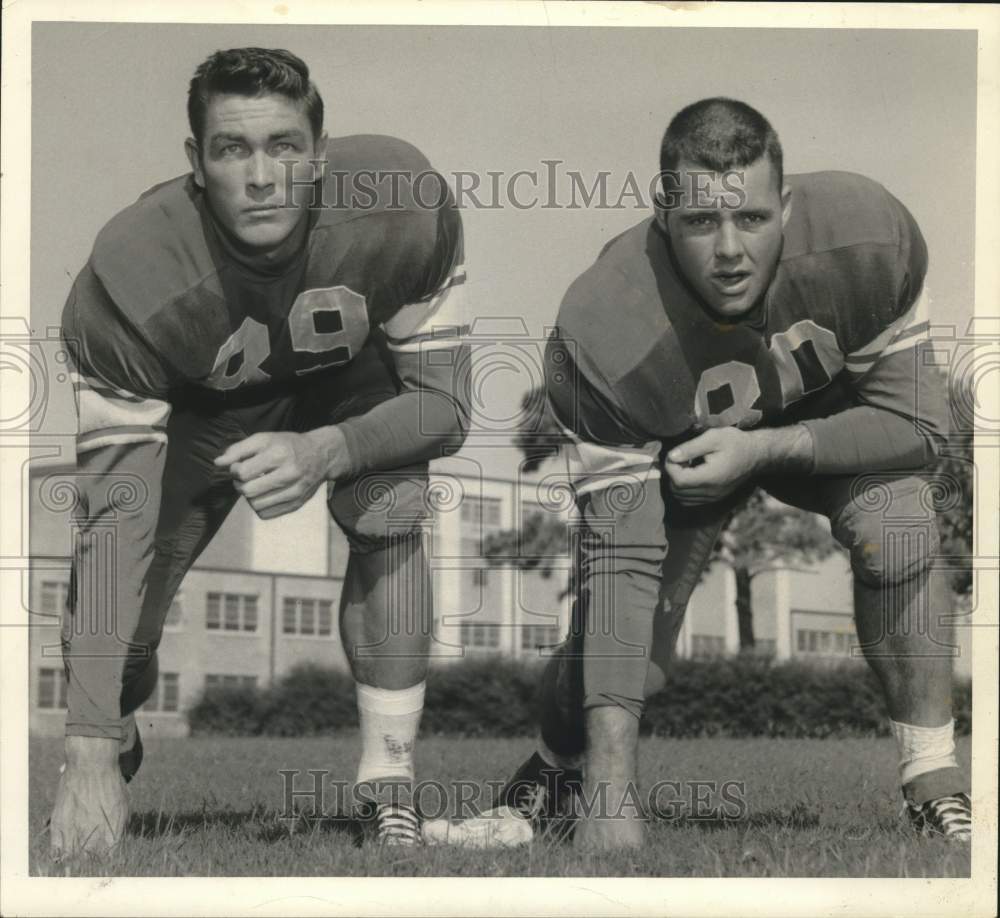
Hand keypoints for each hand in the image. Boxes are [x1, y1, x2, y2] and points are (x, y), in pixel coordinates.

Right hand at [49, 736, 127, 856]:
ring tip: (75, 860)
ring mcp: (74, 829)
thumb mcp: (123, 804)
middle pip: (90, 860)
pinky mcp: (59, 824)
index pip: (110, 857)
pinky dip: (58, 856)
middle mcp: (94, 833)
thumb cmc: (111, 782)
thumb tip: (113, 841)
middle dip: (90, 862)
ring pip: (71, 858)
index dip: (107, 860)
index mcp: (113, 830)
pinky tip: (61, 856)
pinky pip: (56, 849)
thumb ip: (118, 825)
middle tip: (89, 860)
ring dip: (73, 860)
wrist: (92, 764)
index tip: (105, 860)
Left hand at [215, 430, 334, 519]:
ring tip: (256, 486)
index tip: (240, 466)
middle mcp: (289, 473)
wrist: (321, 455)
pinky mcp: (297, 504)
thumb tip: (218, 463)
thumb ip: (239, 449)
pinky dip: (260, 506)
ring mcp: (295, 491)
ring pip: (256, 505)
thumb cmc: (288, 445)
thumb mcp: (264, 439)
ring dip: (250, 497)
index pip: (243, 473)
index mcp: (279, 454)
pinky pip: (266, 514)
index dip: (235, 470)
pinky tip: (265, 495)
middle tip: (245, 478)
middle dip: (240, 485)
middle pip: (248, 491)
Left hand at [664, 427, 762, 505]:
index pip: (679, 480)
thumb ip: (690, 448)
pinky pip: (690, 500)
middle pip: (677, 491)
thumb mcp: (713, 437)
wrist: (756, 454)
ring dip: (677, 482)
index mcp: (711, 477)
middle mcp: (711, 492)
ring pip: (682, 497)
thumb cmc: (735, 443)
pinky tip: (691, 473)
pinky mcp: (714, 498)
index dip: (670, 467)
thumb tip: (671, 457)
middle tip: (680, 458)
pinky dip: (684, 489)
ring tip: (685, 465)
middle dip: (672, 474)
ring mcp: (713, 497)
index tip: (675, 453)